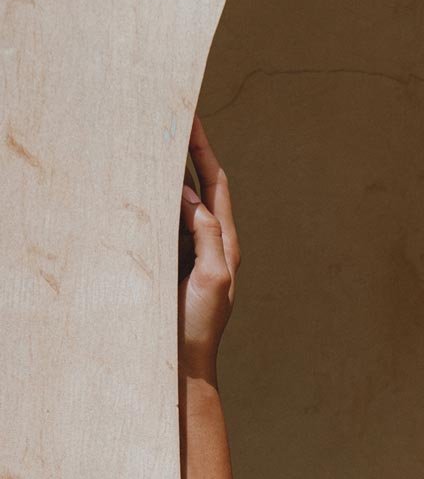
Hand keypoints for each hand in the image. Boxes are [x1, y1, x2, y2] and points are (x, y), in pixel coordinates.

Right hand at [178, 112, 239, 384]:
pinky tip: (142, 185)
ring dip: (168, 172)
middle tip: (170, 117)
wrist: (185, 361)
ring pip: (180, 201)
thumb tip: (192, 199)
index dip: (203, 151)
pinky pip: (165, 222)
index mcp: (226, 242)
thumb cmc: (201, 324)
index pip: (215, 184)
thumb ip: (207, 235)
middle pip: (199, 186)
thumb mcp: (211, 277)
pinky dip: (156, 200)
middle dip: (186, 152)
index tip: (191, 119)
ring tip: (154, 141)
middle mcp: (211, 242)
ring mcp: (190, 251)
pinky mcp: (172, 261)